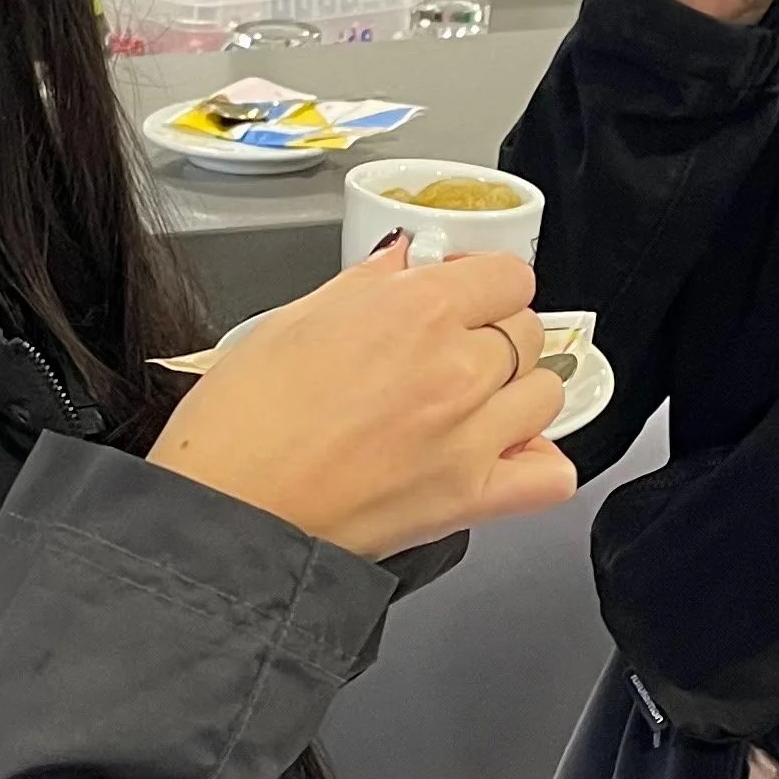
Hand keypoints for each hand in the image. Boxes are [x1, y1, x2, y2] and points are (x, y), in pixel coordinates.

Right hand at [148, 246, 576, 558]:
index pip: (507, 276)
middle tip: (449, 355)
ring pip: (548, 393)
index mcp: (414, 312)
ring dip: (518, 394)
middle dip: (494, 335)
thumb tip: (398, 263)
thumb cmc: (238, 426)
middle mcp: (454, 368)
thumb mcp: (288, 322)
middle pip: (527, 331)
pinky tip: (503, 458)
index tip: (461, 299)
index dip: (482, 285)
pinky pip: (551, 475)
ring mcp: (470, 436)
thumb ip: (362, 287)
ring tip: (473, 406)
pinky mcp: (471, 499)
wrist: (227, 515)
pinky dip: (539, 464)